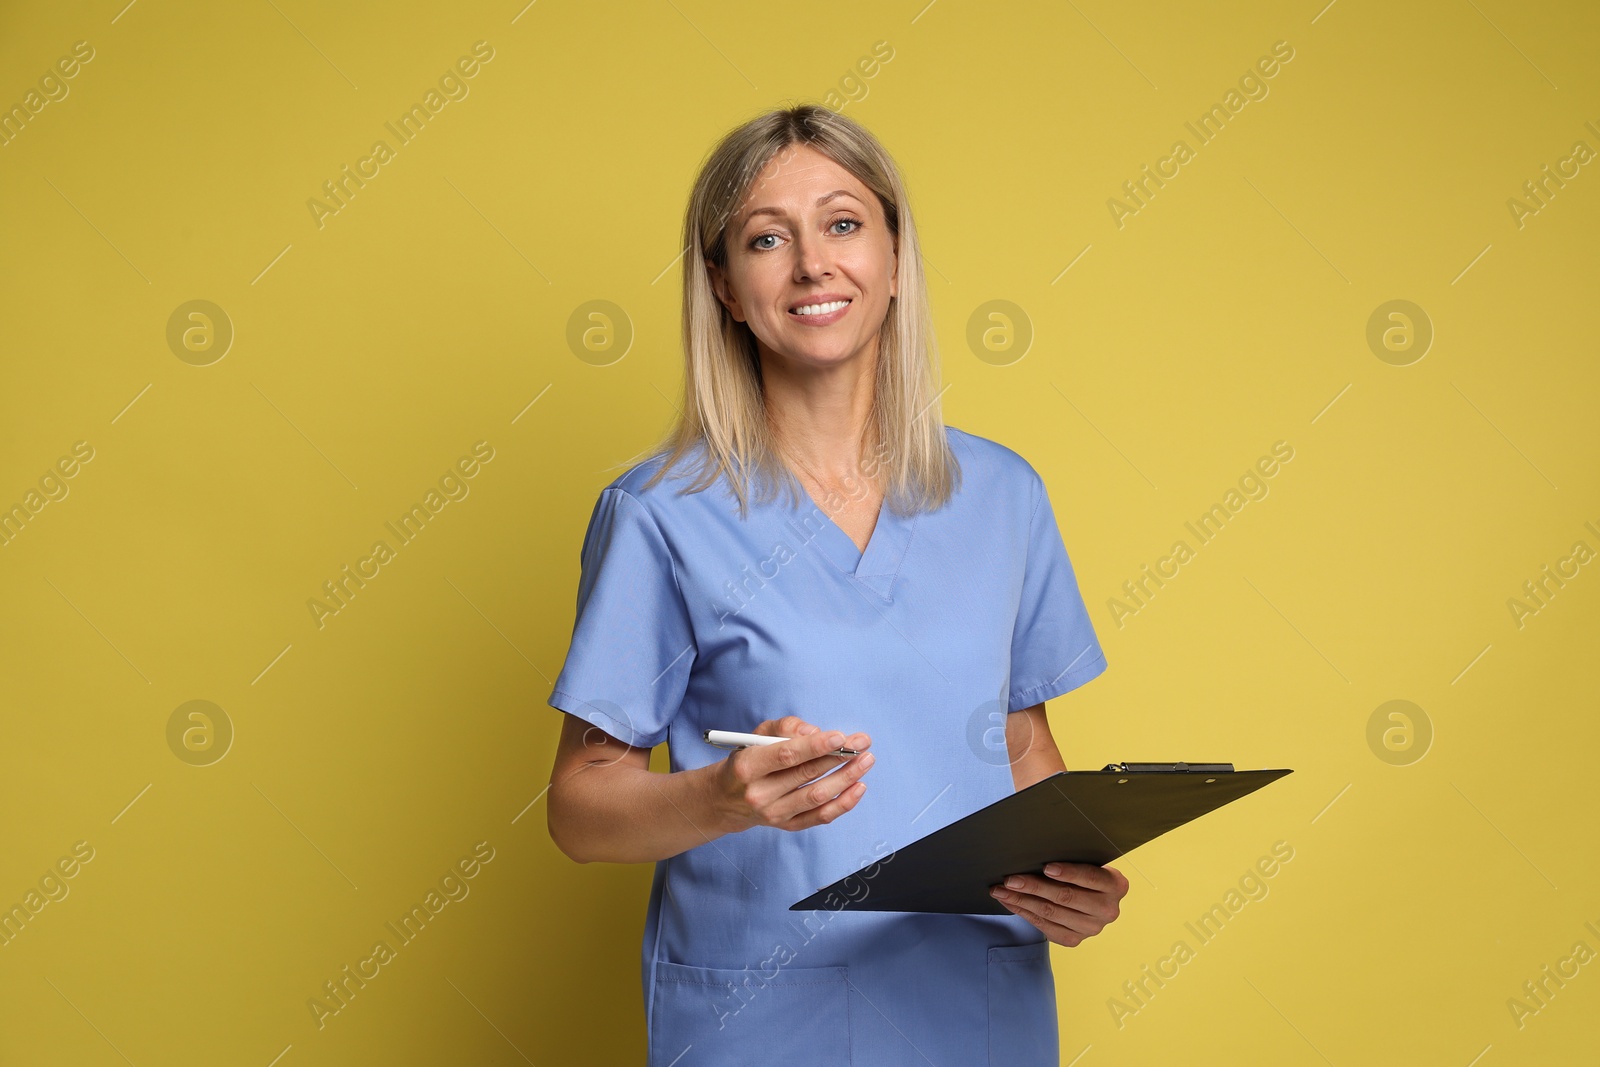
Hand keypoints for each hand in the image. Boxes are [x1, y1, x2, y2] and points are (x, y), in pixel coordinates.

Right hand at [709, 715, 873, 832]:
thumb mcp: (755, 735)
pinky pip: (820, 817)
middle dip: (839, 757)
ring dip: (846, 778)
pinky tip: (859, 787)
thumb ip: (784, 728)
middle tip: (863, 742)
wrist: (725, 799)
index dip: (815, 746)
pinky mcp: (786, 826)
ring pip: (817, 797)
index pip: (786, 755)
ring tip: (866, 761)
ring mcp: (773, 813)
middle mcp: (759, 793)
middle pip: (806, 775)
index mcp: (747, 766)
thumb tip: (815, 732)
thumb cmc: (746, 759)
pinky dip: (843, 804)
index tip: (841, 737)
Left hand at [989, 862, 1127, 947]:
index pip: (1090, 877)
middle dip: (1034, 887)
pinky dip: (1024, 912)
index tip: (1046, 867)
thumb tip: (1036, 852)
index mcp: (1115, 885)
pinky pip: (1045, 926)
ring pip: (1051, 913)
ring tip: (1001, 890)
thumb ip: (1072, 860)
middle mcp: (1108, 910)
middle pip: (1066, 897)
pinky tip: (1010, 902)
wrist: (1093, 899)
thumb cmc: (1085, 874)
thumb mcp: (1088, 862)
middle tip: (1010, 879)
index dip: (1068, 872)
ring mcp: (1092, 928)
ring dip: (1022, 900)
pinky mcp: (1075, 940)